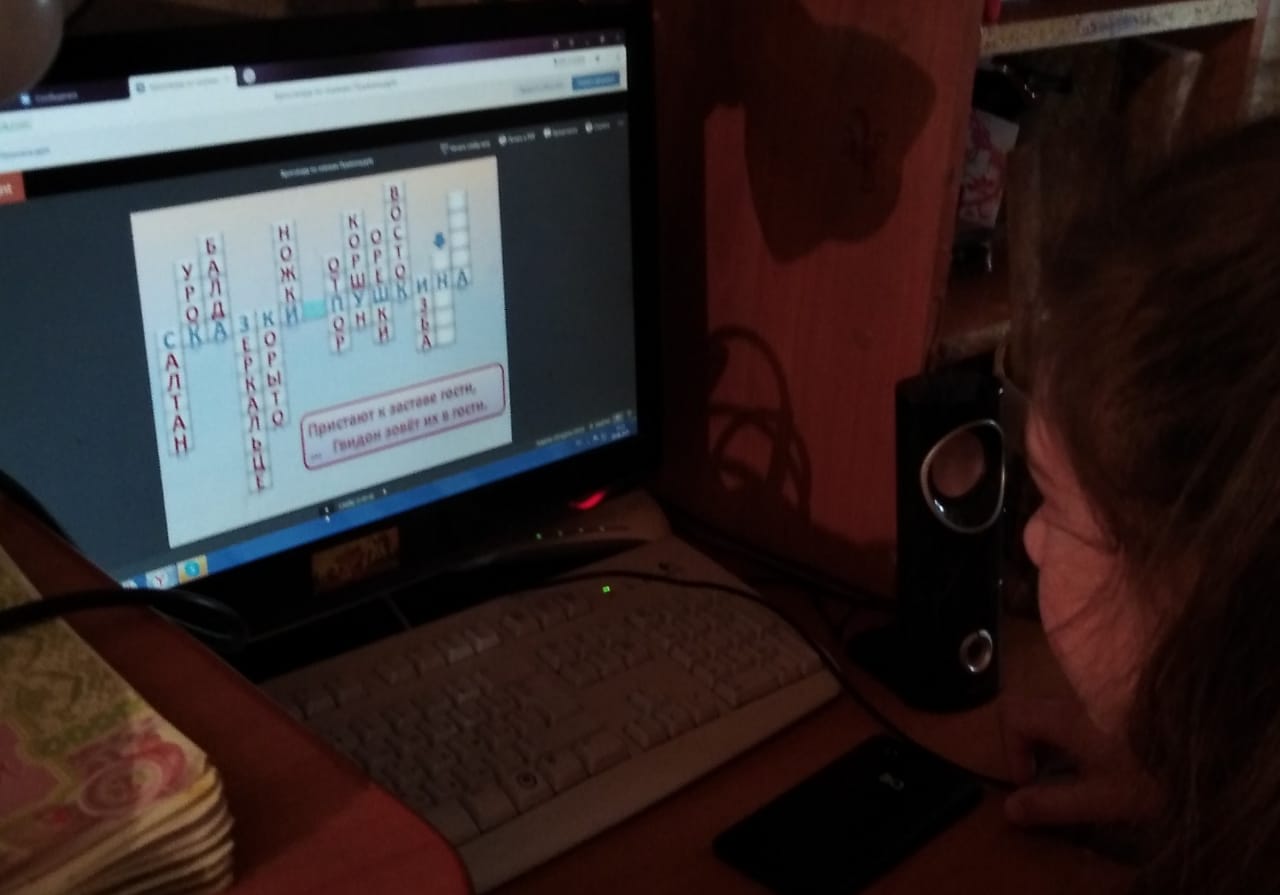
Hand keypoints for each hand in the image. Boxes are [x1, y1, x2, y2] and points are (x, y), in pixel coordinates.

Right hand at [1000, 694, 1158, 828]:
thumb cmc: (1154, 769)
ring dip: (1057, 737)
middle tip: (1053, 775)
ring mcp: (1099, 691)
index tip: (1032, 779)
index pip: (1013, 714)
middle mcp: (1078, 695)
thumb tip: (1009, 808)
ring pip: (1060, 706)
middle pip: (1034, 707)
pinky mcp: (1122, 695)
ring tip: (1083, 769)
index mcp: (1066, 717)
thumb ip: (1054, 803)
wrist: (1215, 743)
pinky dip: (1082, 730)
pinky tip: (1111, 755)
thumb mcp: (1104, 797)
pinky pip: (1084, 705)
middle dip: (1032, 743)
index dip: (1011, 748)